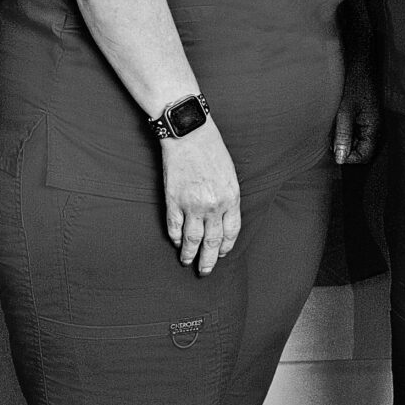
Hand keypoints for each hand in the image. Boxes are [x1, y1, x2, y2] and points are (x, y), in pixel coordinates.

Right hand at [161, 124, 241, 274]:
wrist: (189, 133)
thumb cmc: (212, 149)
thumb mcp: (229, 173)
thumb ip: (227, 197)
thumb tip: (222, 218)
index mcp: (231, 197)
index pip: (230, 232)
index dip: (225, 246)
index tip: (221, 253)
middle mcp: (213, 205)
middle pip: (211, 242)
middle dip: (208, 260)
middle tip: (205, 271)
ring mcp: (192, 205)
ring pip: (191, 240)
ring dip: (189, 254)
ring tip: (187, 262)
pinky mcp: (173, 200)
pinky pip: (173, 227)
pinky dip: (174, 238)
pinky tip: (176, 243)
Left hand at [334, 58, 382, 165]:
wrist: (359, 64)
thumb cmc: (353, 84)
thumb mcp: (345, 111)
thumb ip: (343, 135)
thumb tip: (340, 159)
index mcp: (374, 128)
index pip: (364, 156)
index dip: (348, 157)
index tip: (334, 146)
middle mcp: (376, 129)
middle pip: (361, 152)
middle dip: (346, 148)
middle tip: (333, 136)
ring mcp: (371, 125)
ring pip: (357, 143)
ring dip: (344, 140)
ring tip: (335, 127)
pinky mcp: (365, 119)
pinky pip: (356, 134)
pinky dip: (345, 132)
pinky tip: (338, 122)